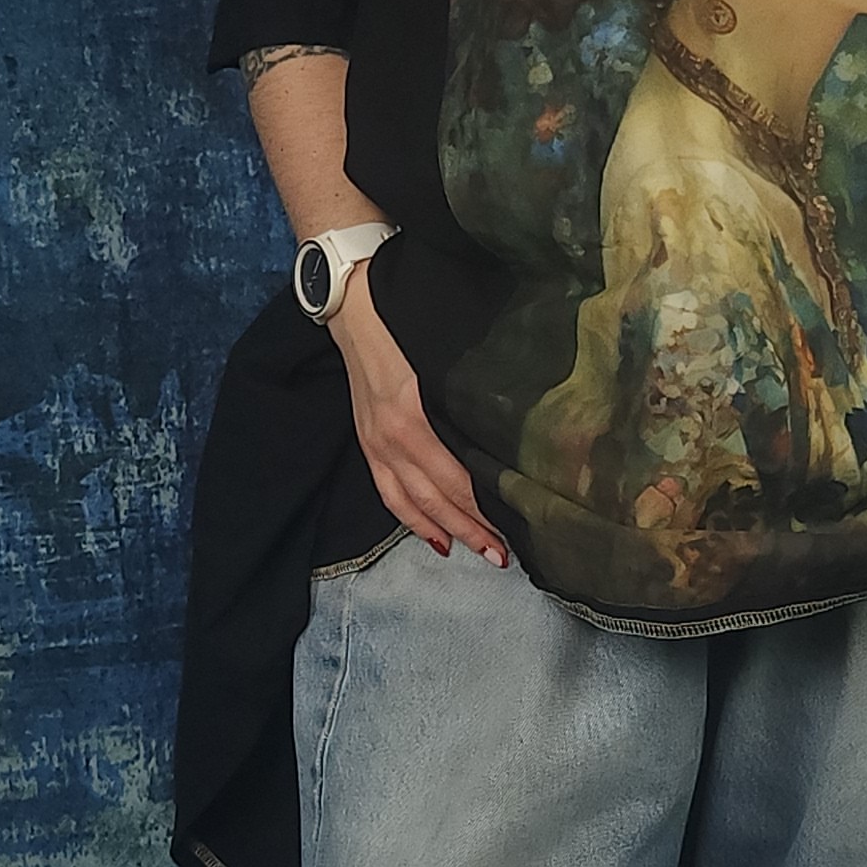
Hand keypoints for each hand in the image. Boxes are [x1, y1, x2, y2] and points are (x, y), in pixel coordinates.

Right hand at [328, 281, 508, 562]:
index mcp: (412, 418)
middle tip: (503, 555)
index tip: (514, 527)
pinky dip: (412, 519)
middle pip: (436, 498)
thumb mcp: (442, 359)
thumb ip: (468, 399)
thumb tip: (509, 439)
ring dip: (445, 531)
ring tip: (476, 552)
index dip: (483, 508)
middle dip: (471, 530)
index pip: (455, 478)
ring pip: (412, 503)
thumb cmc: (405, 326)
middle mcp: (391, 439)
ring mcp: (375, 444)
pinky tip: (434, 535)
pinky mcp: (367, 444)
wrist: (352, 311)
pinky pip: (389, 493)